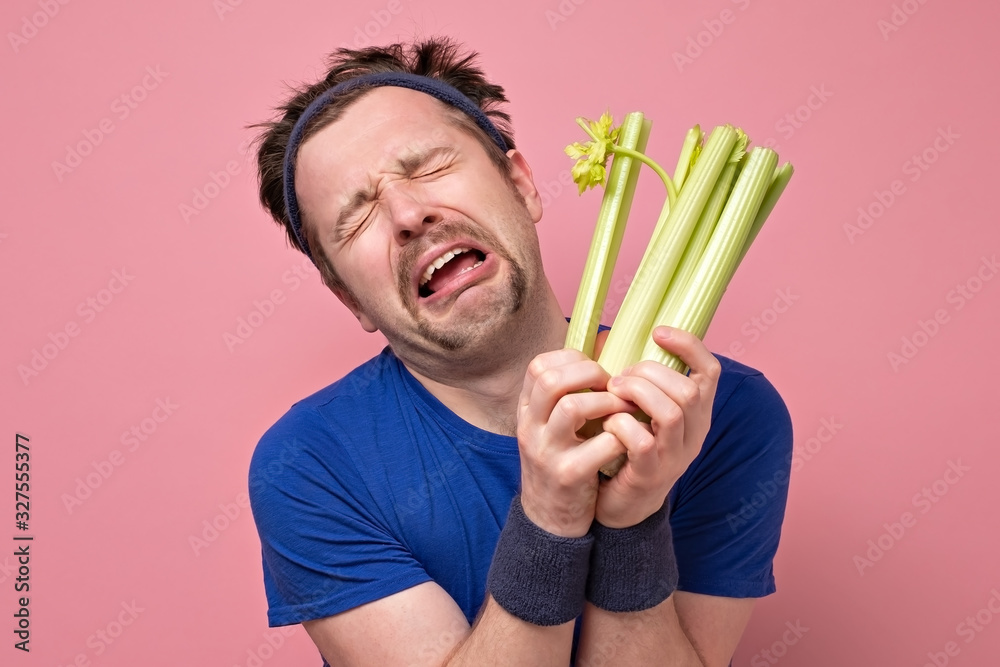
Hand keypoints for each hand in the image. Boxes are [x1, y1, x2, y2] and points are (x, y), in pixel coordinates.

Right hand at [517, 348, 630, 536]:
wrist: (549, 520)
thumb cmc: (561, 462)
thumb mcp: (551, 426)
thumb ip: (568, 392)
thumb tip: (603, 343)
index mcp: (527, 411)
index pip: (539, 366)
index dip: (572, 360)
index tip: (596, 371)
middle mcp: (531, 428)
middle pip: (551, 380)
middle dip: (590, 374)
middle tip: (613, 386)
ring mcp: (547, 452)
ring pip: (572, 406)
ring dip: (607, 402)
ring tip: (623, 410)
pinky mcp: (569, 476)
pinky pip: (600, 445)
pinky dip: (621, 436)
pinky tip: (628, 440)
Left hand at [596, 326, 720, 527]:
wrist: (621, 504)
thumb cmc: (626, 447)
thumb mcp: (639, 410)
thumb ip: (633, 377)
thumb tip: (606, 337)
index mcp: (696, 414)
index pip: (710, 371)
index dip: (690, 345)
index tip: (658, 332)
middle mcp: (694, 434)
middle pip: (689, 389)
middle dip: (650, 373)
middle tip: (620, 378)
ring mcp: (675, 457)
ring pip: (672, 412)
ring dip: (637, 393)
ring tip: (613, 393)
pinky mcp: (651, 474)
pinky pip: (644, 441)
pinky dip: (621, 424)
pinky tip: (608, 423)